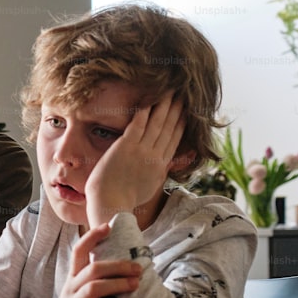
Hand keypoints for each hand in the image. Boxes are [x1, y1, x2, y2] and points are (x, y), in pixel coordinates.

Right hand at [25, 224, 140, 297]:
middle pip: (93, 269)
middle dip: (118, 266)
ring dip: (117, 285)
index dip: (92, 237)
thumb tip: (123, 264)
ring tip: (135, 285)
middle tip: (138, 268)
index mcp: (73, 277)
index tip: (108, 226)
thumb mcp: (79, 290)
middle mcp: (72, 287)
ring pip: (93, 289)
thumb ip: (95, 278)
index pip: (79, 251)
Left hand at [85, 92, 184, 226]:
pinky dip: (145, 111)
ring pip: (157, 123)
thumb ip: (161, 171)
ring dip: (164, 105)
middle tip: (183, 94)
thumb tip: (172, 164)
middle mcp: (154, 156)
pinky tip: (149, 99)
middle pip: (169, 128)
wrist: (111, 205)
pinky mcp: (125, 147)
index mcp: (160, 166)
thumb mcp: (150, 186)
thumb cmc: (124, 199)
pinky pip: (138, 124)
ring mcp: (141, 150)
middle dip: (177, 110)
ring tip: (170, 91)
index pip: (174, 140)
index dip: (181, 123)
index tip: (187, 111)